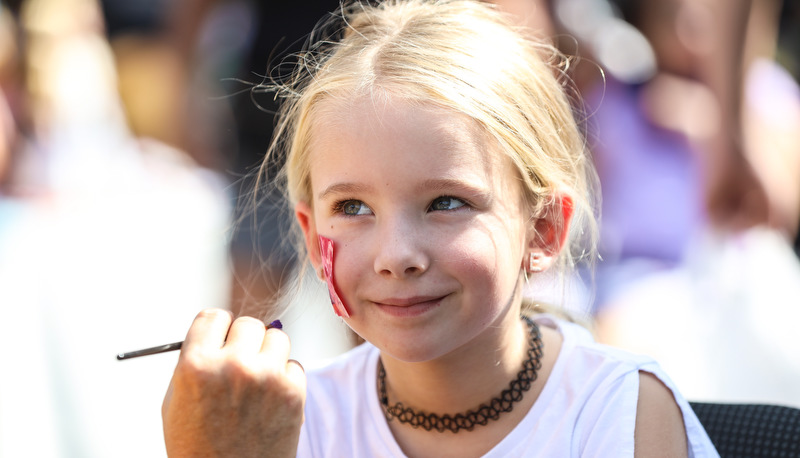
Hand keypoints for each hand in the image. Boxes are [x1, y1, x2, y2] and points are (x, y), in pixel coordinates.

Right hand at [162, 309, 305, 456]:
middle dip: (245, 341)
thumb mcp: (176, 400)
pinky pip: (295, 365)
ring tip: (257, 382)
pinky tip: (271, 402)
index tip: (221, 339)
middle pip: (249, 324)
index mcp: (196, 365)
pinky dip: (286, 378)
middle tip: (241, 362)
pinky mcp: (293, 393)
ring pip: (278, 337)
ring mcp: (266, 378)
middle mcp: (232, 366)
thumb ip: (196, 359)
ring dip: (269, 354)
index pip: (213, 316)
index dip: (218, 329)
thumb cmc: (197, 445)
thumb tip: (222, 327)